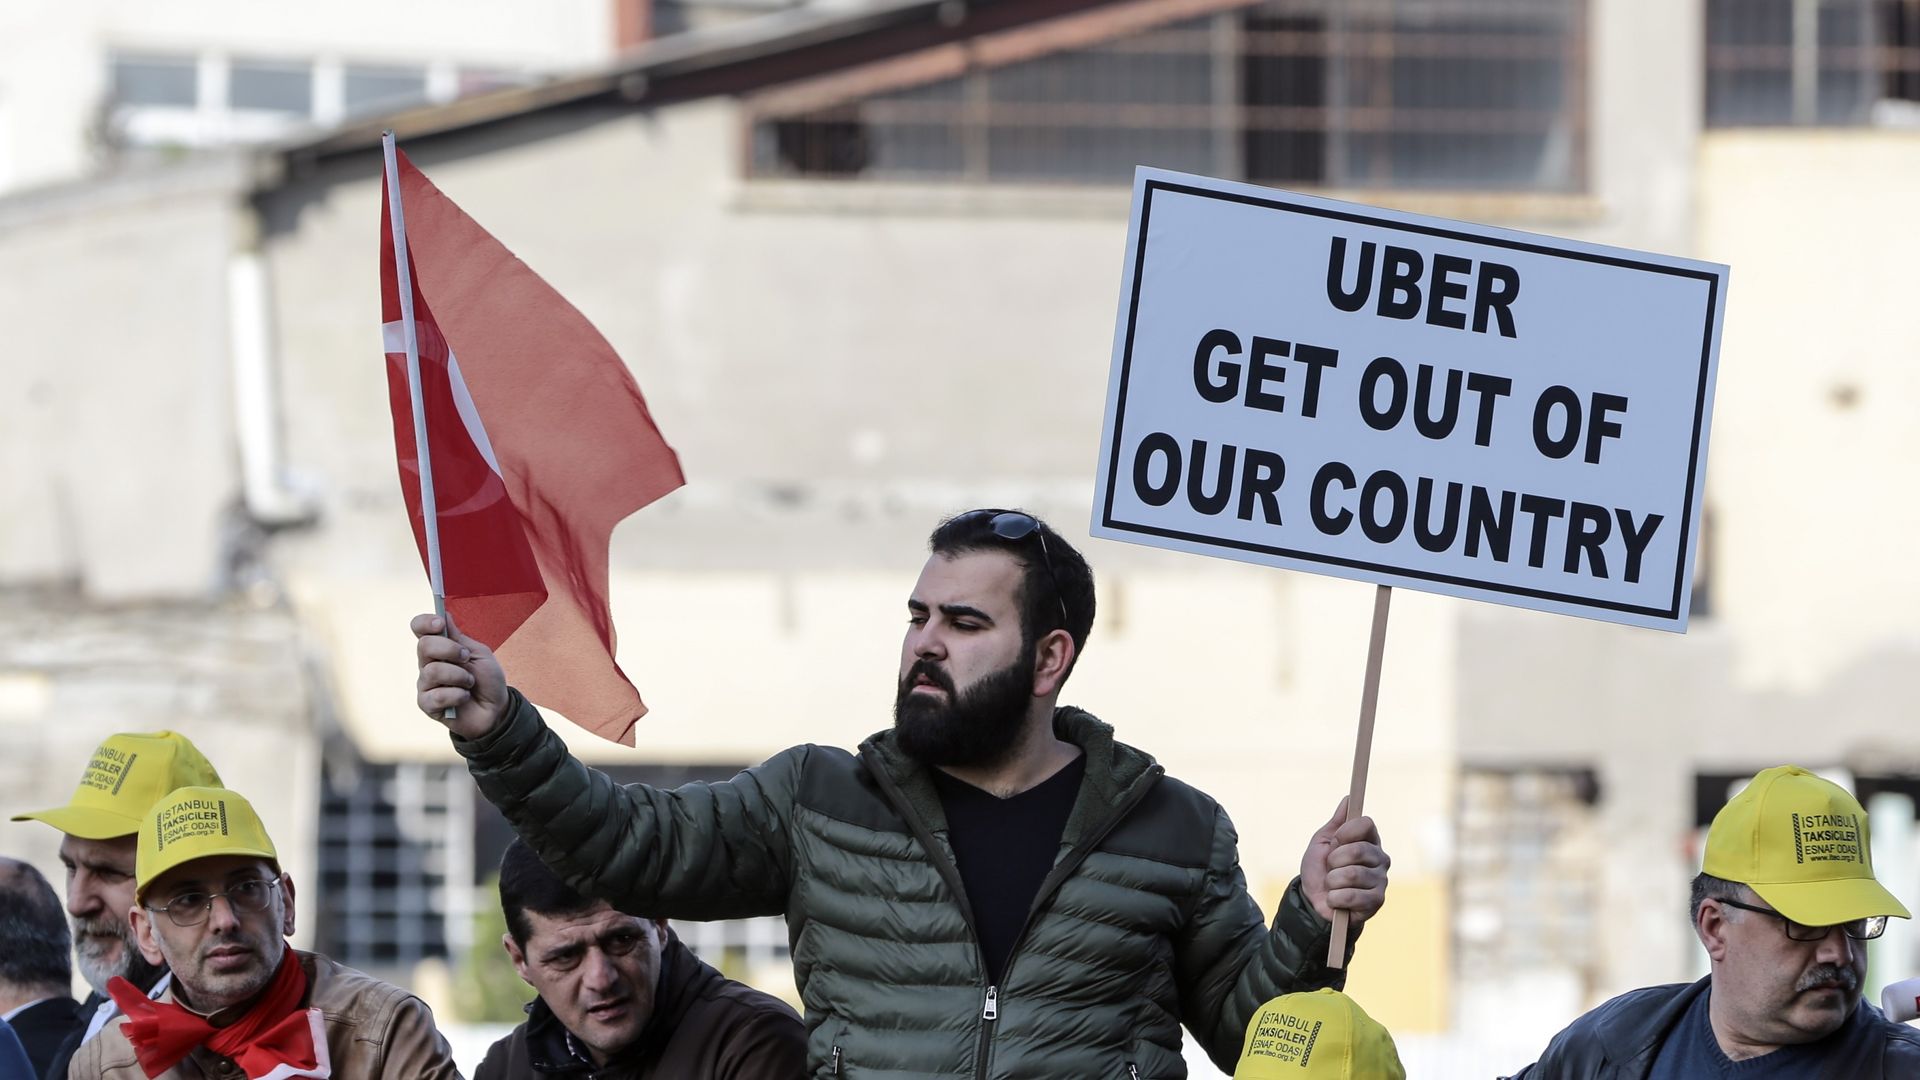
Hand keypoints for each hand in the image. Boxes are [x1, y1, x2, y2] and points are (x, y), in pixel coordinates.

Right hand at [412, 613, 507, 739]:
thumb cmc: (487, 680)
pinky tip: (464, 698)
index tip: (440, 623)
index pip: (419, 629)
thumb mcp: (479, 654)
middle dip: (449, 649)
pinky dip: (457, 695)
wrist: (496, 709)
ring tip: (470, 683)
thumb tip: (444, 614)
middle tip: (466, 658)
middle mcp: (428, 664)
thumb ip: (460, 637)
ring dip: (459, 676)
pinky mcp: (427, 704)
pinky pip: (437, 695)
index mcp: (439, 648)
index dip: (425, 622)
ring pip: (432, 671)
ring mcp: (425, 684)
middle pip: (424, 646)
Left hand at [1299, 797, 1389, 924]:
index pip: (1366, 823)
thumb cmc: (1319, 869)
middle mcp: (1380, 858)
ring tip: (1332, 885)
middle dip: (1334, 860)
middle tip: (1330, 868)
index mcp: (1369, 840)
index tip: (1335, 842)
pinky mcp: (1377, 901)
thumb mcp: (1322, 843)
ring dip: (1332, 881)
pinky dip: (1335, 898)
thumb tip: (1348, 798)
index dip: (1346, 832)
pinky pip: (1352, 896)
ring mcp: (1381, 880)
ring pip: (1353, 874)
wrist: (1313, 900)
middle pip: (1358, 849)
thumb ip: (1336, 822)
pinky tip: (1336, 900)